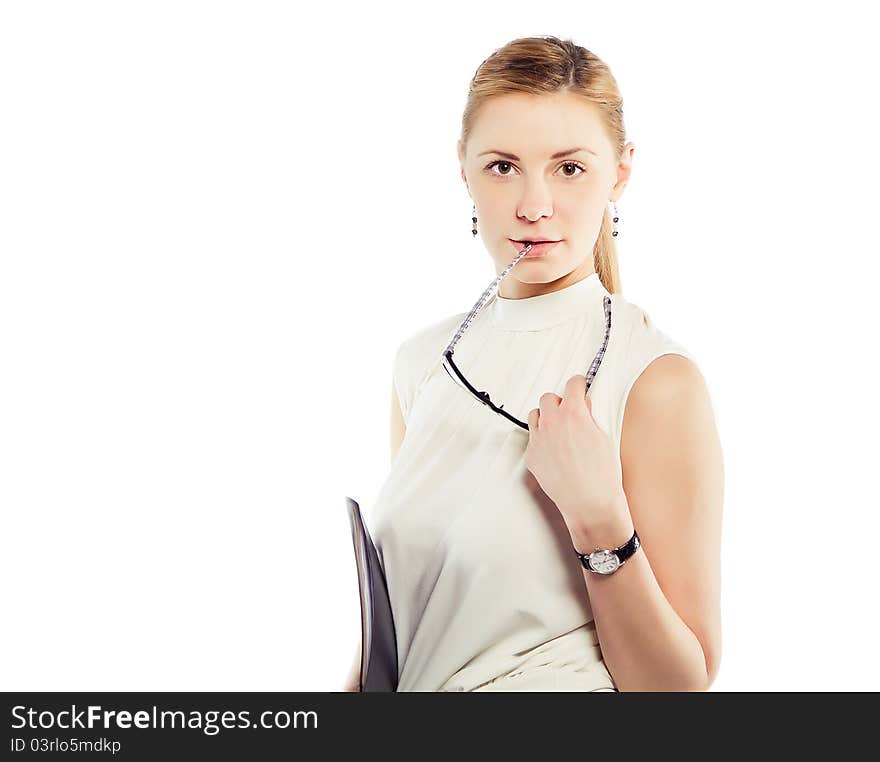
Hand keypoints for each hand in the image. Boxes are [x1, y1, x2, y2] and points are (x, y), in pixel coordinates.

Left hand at [524, 374, 623, 532]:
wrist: (590, 503)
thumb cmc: (602, 475)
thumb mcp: (604, 437)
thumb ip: (590, 417)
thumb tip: (583, 406)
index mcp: (574, 414)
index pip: (572, 384)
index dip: (578, 385)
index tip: (579, 386)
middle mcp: (552, 423)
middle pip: (549, 398)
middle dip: (560, 402)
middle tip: (569, 412)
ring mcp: (538, 439)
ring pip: (535, 415)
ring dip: (546, 417)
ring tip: (558, 429)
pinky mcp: (531, 455)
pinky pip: (533, 438)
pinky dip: (541, 439)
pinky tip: (554, 450)